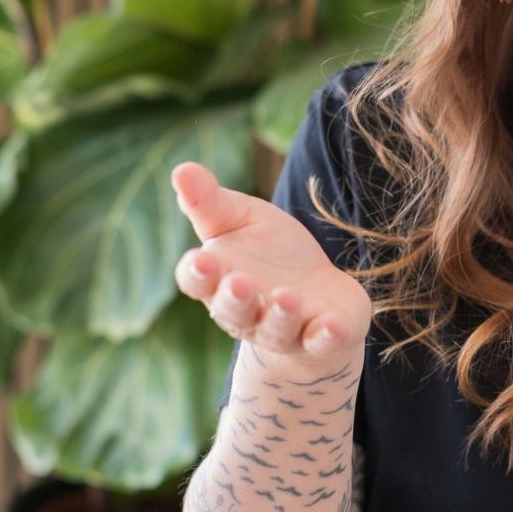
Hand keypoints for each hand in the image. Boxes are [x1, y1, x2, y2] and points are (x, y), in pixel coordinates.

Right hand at [171, 161, 372, 368]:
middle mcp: (247, 313)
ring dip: (281, 315)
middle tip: (241, 283)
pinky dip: (326, 335)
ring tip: (288, 297)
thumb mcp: (242, 219)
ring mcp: (285, 330)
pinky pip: (322, 341)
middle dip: (237, 299)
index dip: (197, 274)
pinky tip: (331, 324)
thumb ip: (210, 202)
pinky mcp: (322, 337)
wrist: (318, 294)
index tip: (201, 260)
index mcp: (220, 280)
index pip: (198, 281)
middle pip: (234, 311)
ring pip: (276, 329)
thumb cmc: (272, 254)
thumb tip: (181, 170)